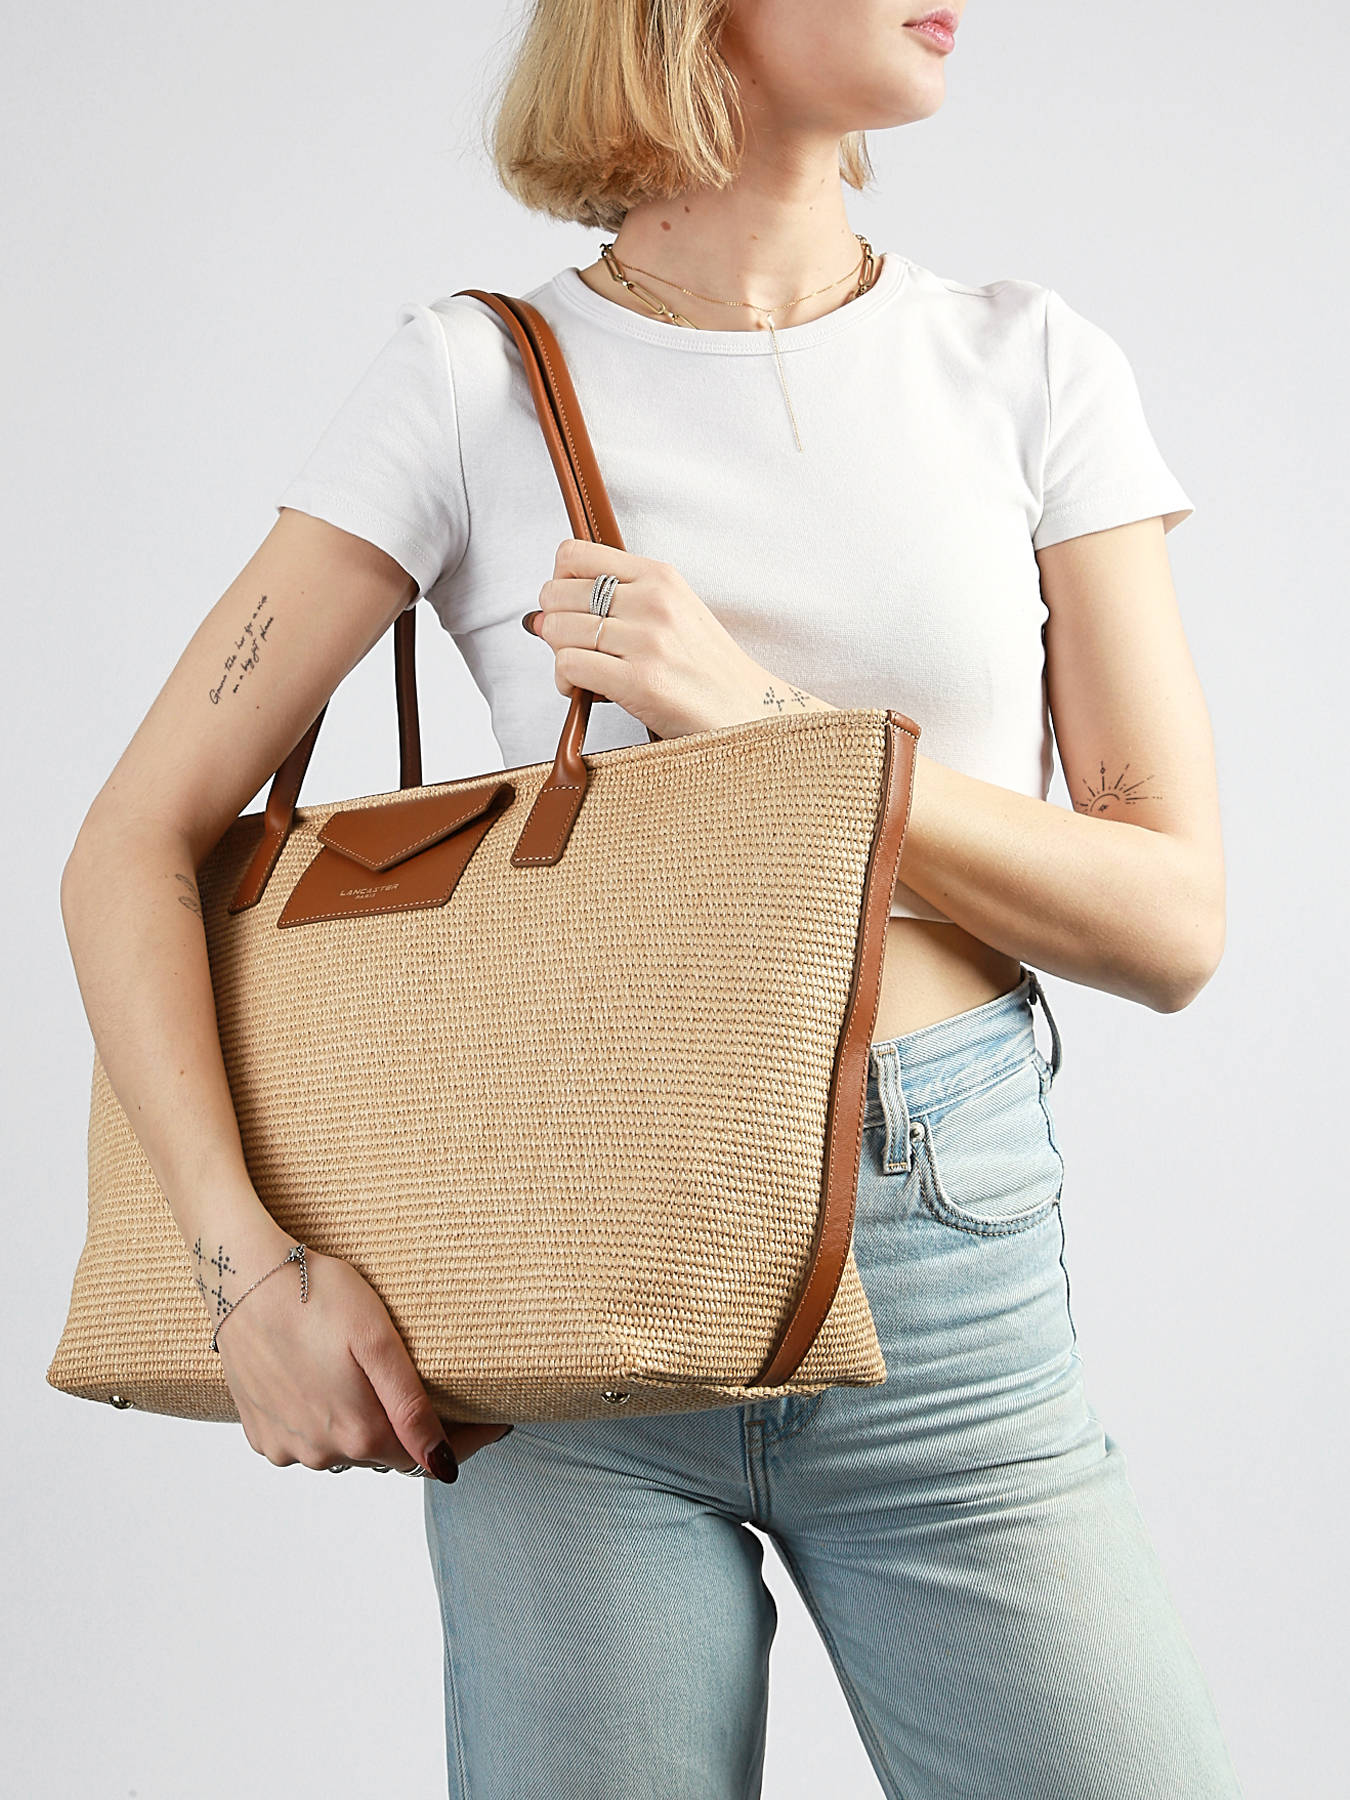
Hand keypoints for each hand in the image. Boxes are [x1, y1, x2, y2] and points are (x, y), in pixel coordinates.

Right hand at [213, 1230, 511, 1480]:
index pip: (425, 1457)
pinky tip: (328, 1387)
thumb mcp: (378, 1342)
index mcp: (357, 1432)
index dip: (462, 1440)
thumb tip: (443, 1465)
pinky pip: (307, 1440)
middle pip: (385, 1454)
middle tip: (439, 1397)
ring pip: (345, 1450)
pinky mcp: (259, 1431)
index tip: (493, 1423)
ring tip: (377, 1387)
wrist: (243, 1277)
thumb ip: (411, 1409)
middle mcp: (320, 1452)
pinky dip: (325, 1423)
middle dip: (413, 1432)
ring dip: (366, 1428)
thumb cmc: (317, 1295)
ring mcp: (286, 1445)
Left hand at [522, 537, 774, 740]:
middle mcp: (653, 602)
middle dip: (554, 622)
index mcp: (660, 577)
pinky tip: (581, 690)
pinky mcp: (640, 681)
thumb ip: (620, 600)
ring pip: (558, 630)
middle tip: (572, 645)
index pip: (574, 555)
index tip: (568, 607)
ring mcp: (647, 640)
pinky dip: (564, 681)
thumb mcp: (674, 611)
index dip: (558, 581)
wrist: (748, 712)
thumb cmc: (706, 668)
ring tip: (578, 671)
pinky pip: (569, 665)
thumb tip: (541, 612)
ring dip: (558, 655)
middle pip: (558, 593)